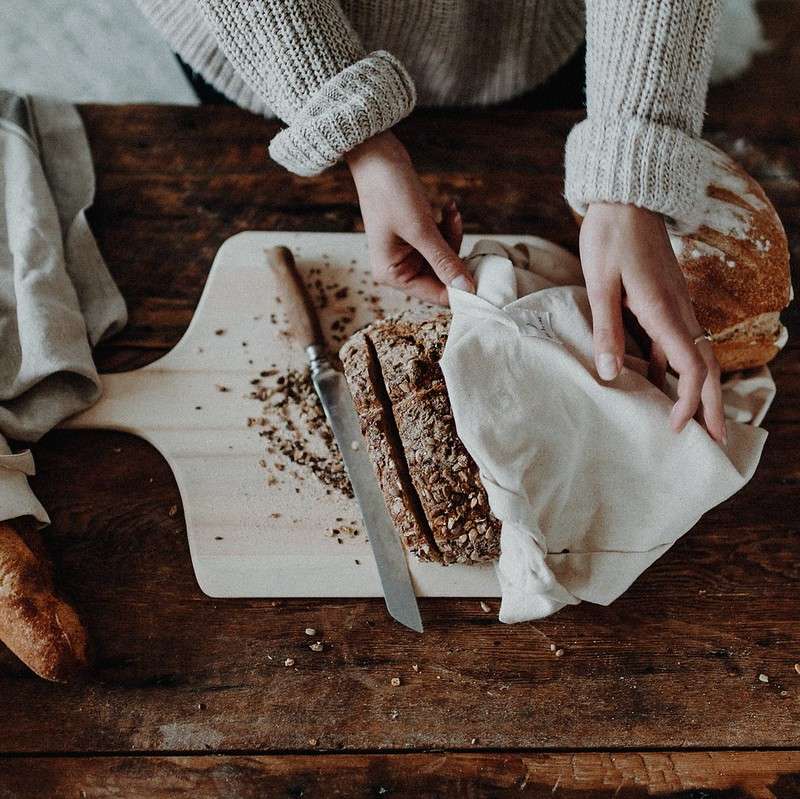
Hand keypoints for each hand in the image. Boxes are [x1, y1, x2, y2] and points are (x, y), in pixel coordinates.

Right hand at [346, 131, 473, 304]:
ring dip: (453, 236)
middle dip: (457, 255)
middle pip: (442, 277)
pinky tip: (449, 207)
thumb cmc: (391, 192)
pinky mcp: (415, 237)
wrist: (376, 155)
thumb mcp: (421, 230)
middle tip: (463, 230)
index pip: (435, 294)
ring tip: (452, 212)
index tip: (485, 280)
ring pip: (444, 258)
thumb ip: (445, 261)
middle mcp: (398, 268)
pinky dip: (448, 227)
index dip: (460, 289)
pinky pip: (440, 241)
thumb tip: (467, 289)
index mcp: (392, 274)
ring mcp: (407, 252)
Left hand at [579, 203, 725, 444]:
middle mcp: (678, 311)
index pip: (692, 366)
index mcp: (665, 310)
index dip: (688, 401)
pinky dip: (673, 368)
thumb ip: (606, 328)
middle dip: (711, 406)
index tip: (675, 428)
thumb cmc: (610, 237)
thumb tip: (608, 374)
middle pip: (706, 366)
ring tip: (691, 422)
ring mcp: (674, 305)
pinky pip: (675, 342)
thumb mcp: (600, 283)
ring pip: (695, 356)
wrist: (625, 198)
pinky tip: (657, 384)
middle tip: (715, 442)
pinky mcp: (664, 301)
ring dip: (696, 390)